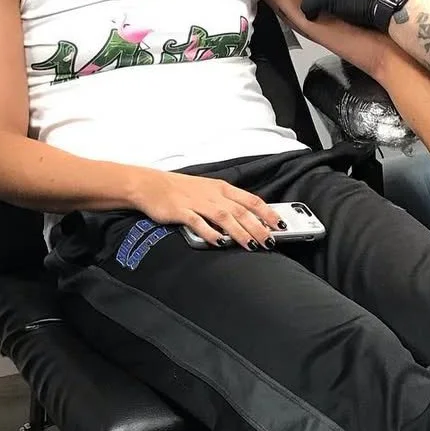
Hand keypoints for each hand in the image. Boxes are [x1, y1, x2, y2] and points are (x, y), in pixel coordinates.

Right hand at [134, 170, 281, 250]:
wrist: (149, 185)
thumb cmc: (180, 189)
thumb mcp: (208, 191)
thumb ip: (227, 203)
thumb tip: (248, 220)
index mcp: (222, 188)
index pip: (251, 200)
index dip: (267, 213)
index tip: (280, 224)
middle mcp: (213, 194)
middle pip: (241, 211)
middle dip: (258, 227)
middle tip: (270, 241)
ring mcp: (197, 202)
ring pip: (224, 217)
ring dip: (240, 232)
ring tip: (251, 245)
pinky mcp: (181, 211)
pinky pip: (198, 223)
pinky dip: (210, 233)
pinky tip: (220, 242)